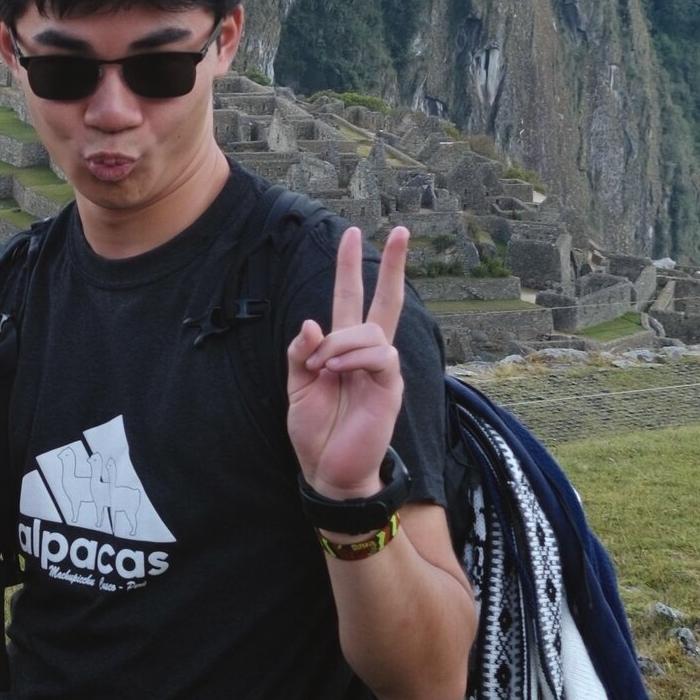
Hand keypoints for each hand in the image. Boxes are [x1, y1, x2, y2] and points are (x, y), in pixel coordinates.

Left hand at [287, 224, 409, 500]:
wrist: (327, 468)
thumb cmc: (314, 429)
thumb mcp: (296, 386)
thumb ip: (301, 352)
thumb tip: (312, 323)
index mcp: (342, 348)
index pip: (351, 299)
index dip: (349, 268)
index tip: (351, 234)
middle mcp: (367, 353)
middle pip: (384, 301)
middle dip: (393, 266)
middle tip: (403, 231)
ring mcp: (381, 369)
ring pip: (370, 330)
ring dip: (340, 342)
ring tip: (322, 369)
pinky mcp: (390, 386)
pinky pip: (380, 354)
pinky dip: (354, 356)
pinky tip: (336, 370)